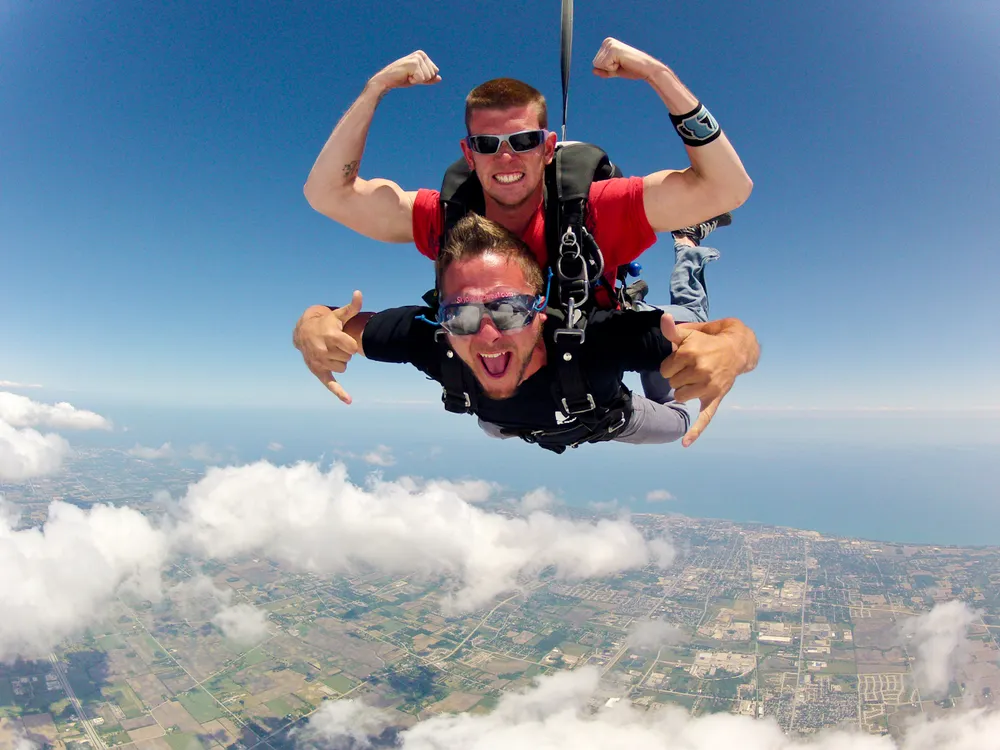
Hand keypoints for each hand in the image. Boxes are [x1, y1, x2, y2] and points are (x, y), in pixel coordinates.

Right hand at [292, 291, 362, 403]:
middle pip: (348, 358)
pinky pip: (331, 385)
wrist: (303, 332)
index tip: (343, 337)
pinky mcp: (319, 372)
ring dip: (340, 360)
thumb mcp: (338, 315)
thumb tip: (359, 293)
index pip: (352, 347)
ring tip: (330, 351)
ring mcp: (321, 362)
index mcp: (331, 337)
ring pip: (343, 368)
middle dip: (344, 351)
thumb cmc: (325, 323)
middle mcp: (324, 351)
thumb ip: (352, 307)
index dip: (351, 343)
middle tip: (335, 343)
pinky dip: (340, 393)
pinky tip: (349, 400)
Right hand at [369, 50, 440, 92]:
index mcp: (422, 55)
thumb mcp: (418, 78)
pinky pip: (421, 79)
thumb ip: (429, 78)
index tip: (413, 75)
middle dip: (421, 79)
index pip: (435, 71)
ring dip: (417, 80)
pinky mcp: (414, 64)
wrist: (387, 80)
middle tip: (409, 76)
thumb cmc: (401, 78)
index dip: (425, 77)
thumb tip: (439, 78)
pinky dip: (414, 81)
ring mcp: (417, 58)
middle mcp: (420, 54)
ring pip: (428, 76)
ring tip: (407, 76)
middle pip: (432, 73)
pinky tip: (405, 76)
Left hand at [591, 38, 659, 80]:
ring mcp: (610, 44)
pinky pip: (604, 66)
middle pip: (595, 63)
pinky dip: (613, 69)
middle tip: (621, 64)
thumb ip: (604, 70)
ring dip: (610, 69)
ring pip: (598, 65)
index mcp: (607, 43)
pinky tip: (623, 63)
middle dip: (608, 69)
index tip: (619, 65)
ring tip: (622, 63)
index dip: (607, 69)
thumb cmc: (632, 69)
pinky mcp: (613, 50)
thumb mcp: (615, 70)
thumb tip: (593, 70)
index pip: (595, 63)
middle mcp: (607, 41)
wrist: (646, 69)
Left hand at [658, 314, 742, 446]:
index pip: (664, 369)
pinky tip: (685, 443)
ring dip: (684, 389)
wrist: (738, 348)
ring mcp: (708, 387)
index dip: (671, 363)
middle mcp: (699, 371)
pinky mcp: (714, 398)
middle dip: (678, 375)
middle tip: (692, 366)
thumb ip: (673, 330)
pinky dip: (695, 431)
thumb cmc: (709, 340)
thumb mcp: (691, 333)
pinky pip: (704, 418)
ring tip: (696, 378)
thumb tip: (664, 319)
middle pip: (671, 383)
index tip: (682, 358)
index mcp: (690, 354)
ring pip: (680, 396)